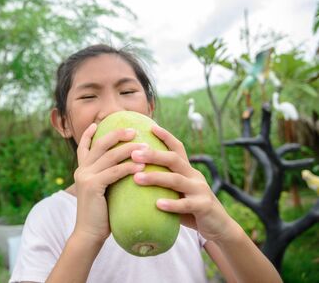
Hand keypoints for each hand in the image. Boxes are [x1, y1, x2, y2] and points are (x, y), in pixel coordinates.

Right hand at [73, 123, 146, 241]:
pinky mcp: (92, 186)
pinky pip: (114, 172)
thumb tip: (125, 167)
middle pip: (100, 145)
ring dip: (128, 149)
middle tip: (133, 129)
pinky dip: (128, 167)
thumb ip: (107, 177)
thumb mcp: (101, 191)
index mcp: (82, 170)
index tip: (96, 122)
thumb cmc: (100, 215)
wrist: (89, 234)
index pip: (84, 147)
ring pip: (109, 156)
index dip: (88, 133)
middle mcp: (81, 170)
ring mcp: (85, 177)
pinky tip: (141, 165)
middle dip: (117, 134)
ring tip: (144, 145)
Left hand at [130, 124, 233, 241]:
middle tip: (133, 153)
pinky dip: (172, 204)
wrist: (219, 227)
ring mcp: (200, 190)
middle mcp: (194, 176)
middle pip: (173, 160)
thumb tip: (134, 176)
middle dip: (153, 155)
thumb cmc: (191, 209)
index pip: (177, 148)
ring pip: (176, 180)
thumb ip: (163, 184)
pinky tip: (157, 204)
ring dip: (155, 178)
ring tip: (137, 177)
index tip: (150, 126)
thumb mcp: (178, 193)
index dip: (166, 136)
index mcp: (188, 170)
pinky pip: (186, 205)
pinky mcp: (204, 206)